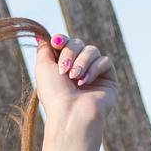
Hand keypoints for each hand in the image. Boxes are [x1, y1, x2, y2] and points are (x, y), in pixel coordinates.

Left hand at [35, 34, 116, 150]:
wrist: (70, 114)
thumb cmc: (55, 94)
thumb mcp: (42, 67)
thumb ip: (44, 49)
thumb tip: (43, 36)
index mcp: (63, 66)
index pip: (66, 43)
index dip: (62, 40)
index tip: (56, 42)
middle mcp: (79, 69)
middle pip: (78, 43)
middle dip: (70, 53)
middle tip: (64, 70)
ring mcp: (94, 73)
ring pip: (92, 50)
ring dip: (82, 62)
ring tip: (75, 78)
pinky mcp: (109, 79)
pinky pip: (105, 61)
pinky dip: (94, 69)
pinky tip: (86, 82)